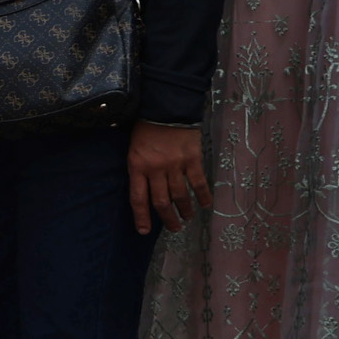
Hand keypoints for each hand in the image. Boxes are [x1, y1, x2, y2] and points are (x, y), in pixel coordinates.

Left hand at [127, 120, 212, 234]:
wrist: (166, 107)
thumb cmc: (146, 128)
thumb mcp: (134, 149)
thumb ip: (139, 169)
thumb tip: (146, 191)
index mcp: (137, 167)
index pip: (138, 198)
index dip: (141, 217)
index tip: (143, 231)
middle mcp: (156, 169)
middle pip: (161, 201)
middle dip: (168, 218)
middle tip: (174, 228)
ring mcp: (175, 165)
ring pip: (180, 195)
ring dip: (185, 210)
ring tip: (187, 218)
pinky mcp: (192, 159)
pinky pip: (198, 182)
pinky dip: (202, 196)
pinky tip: (205, 205)